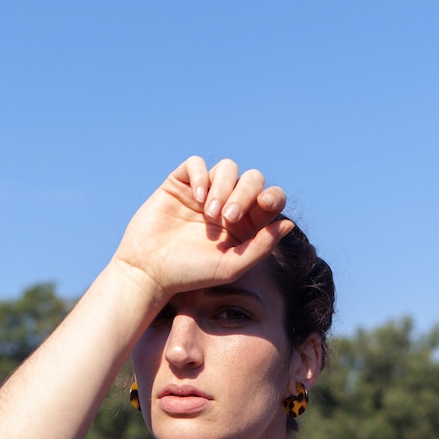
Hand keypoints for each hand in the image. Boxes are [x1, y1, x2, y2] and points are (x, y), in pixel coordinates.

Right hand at [112, 156, 293, 299]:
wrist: (150, 271)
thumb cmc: (191, 274)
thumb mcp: (232, 266)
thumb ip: (261, 246)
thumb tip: (288, 224)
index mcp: (245, 225)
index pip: (269, 199)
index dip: (272, 196)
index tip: (264, 205)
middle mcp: (227, 205)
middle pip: (251, 179)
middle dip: (244, 193)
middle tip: (228, 217)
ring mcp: (203, 193)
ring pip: (227, 168)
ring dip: (223, 186)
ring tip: (209, 213)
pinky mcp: (179, 184)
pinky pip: (196, 164)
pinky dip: (200, 174)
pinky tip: (196, 196)